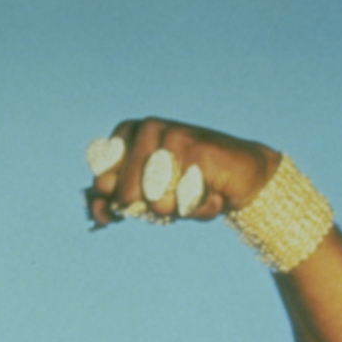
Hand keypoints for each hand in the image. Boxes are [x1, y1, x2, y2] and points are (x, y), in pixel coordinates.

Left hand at [85, 117, 279, 226]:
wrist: (242, 178)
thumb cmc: (188, 185)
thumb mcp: (147, 197)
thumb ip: (113, 203)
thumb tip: (99, 213)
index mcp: (128, 133)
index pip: (101, 180)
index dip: (116, 200)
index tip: (139, 197)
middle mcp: (146, 127)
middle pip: (123, 194)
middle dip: (149, 206)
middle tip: (173, 190)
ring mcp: (171, 134)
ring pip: (152, 200)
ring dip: (174, 208)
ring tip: (191, 189)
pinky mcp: (195, 148)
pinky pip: (181, 201)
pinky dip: (197, 207)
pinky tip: (211, 189)